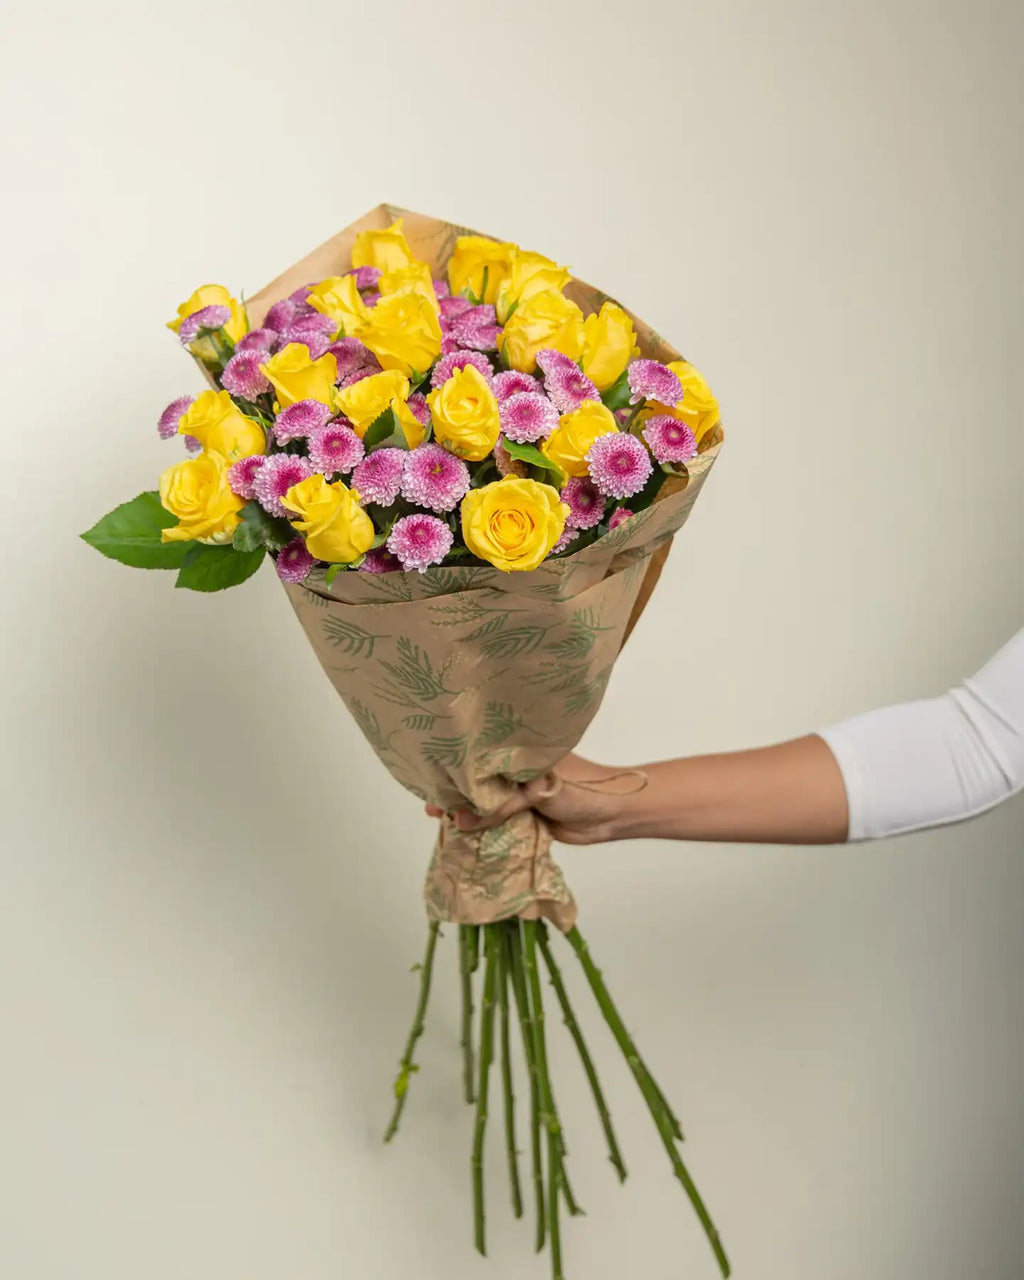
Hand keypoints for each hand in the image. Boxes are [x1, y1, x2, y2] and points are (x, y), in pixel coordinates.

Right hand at [424, 754, 639, 844]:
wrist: (613, 815)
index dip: (457, 768)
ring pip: (487, 805)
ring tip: (442, 822)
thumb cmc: (581, 789)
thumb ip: (498, 808)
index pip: (480, 757)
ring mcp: (521, 795)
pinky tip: (463, 835)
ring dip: (468, 815)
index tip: (434, 779)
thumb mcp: (535, 792)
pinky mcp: (526, 818)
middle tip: (432, 807)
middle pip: (479, 783)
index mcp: (520, 751)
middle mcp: (516, 771)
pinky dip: (483, 829)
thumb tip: (459, 823)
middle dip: (457, 794)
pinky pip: (499, 823)